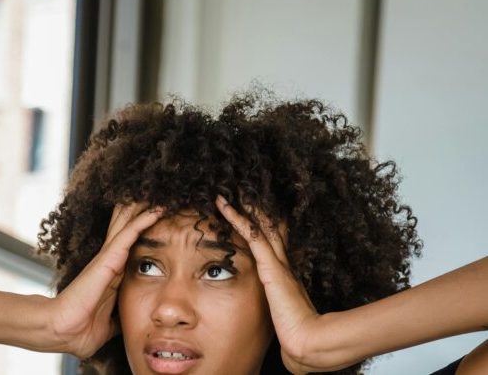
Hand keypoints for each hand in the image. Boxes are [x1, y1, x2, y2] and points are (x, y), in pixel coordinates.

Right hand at [48, 203, 162, 357]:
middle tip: (156, 194)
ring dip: (144, 208)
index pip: (129, 246)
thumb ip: (119, 317)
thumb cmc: (81, 329)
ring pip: (128, 224)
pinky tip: (157, 209)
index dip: (140, 230)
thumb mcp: (108, 324)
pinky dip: (144, 220)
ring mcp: (108, 258)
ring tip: (160, 192)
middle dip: (140, 211)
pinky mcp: (108, 259)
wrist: (64, 332)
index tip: (156, 218)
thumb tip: (132, 323)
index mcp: (110, 275)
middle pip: (126, 228)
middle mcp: (109, 261)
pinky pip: (130, 234)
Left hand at [215, 196, 326, 373]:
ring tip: (234, 190)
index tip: (258, 213)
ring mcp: (277, 263)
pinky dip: (237, 218)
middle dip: (258, 210)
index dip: (267, 227)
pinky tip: (224, 205)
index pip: (275, 244)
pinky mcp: (269, 266)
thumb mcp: (282, 318)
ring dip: (246, 207)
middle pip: (270, 229)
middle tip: (246, 191)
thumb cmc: (296, 336)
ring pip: (260, 226)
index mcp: (285, 276)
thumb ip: (279, 314)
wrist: (306, 342)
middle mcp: (282, 264)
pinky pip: (250, 235)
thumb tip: (277, 325)